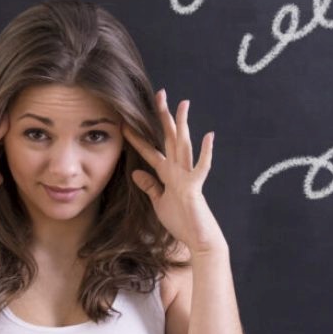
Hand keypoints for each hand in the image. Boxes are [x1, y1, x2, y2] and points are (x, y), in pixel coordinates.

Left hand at [123, 89, 224, 253]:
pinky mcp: (195, 188)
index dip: (136, 137)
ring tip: (183, 104)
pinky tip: (208, 136)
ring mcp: (187, 177)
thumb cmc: (180, 221)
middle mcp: (177, 170)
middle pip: (169, 138)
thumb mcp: (158, 202)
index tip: (124, 122)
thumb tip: (136, 172)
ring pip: (184, 145)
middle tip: (159, 94)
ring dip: (183, 125)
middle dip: (162, 117)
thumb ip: (149, 186)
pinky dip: (206, 153)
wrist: (198, 239)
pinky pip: (201, 168)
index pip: (149, 150)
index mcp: (167, 174)